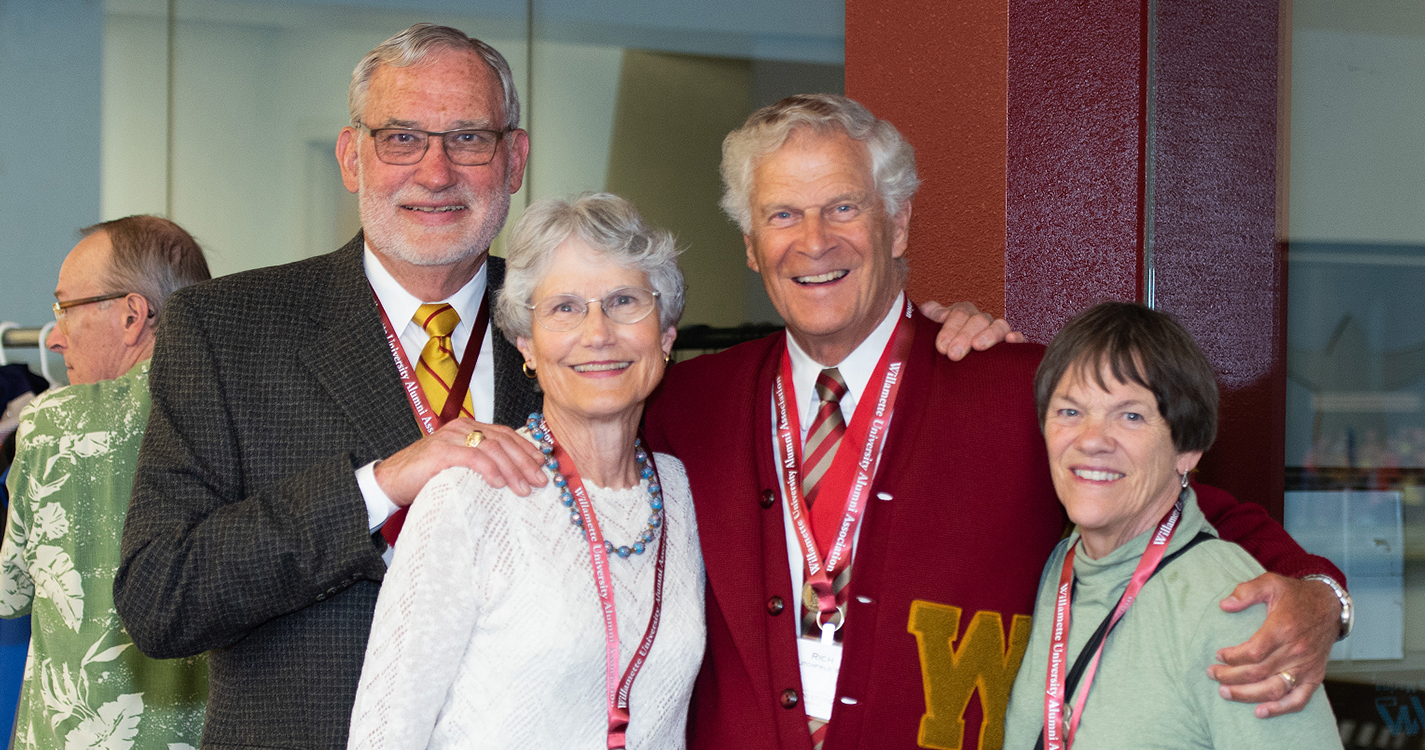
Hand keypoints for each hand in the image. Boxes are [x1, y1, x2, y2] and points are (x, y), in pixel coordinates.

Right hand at [373, 418, 547, 505]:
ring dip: (512, 469)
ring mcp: (451, 437)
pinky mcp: (441, 451)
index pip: (504, 433)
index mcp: (468, 428)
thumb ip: (480, 463)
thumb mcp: (459, 466)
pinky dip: (489, 469)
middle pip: (502, 440)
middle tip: (540, 479)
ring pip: (491, 448)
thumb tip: (511, 476)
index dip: (525, 447)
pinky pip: (472, 457)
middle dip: (525, 460)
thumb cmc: (426, 476)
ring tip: (524, 487)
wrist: (391, 481)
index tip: (542, 462)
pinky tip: (500, 484)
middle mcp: (461, 428)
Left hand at [919, 300, 1024, 360]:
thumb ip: (931, 319)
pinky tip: (1011, 341)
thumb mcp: (934, 332)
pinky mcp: (1011, 345)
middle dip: (964, 336)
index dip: (950, 328)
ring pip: (999, 325)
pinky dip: (1017, 338)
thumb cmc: (945, 347)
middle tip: (954, 354)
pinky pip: (1019, 338)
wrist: (957, 362)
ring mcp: (997, 331)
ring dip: (989, 334)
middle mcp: (981, 320)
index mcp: (962, 313)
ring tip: (978, 346)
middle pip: (977, 320)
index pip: (959, 313)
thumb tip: (927, 309)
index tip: (941, 346)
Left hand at [1208, 572, 1340, 716]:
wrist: (1329, 606)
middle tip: (1212, 674)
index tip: (1218, 655)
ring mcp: (1306, 666)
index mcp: (1283, 628)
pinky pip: (1299, 699)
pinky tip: (1260, 712)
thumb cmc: (1295, 595)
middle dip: (1230, 676)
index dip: (1232, 657)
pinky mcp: (1315, 676)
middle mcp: (1295, 650)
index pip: (1253, 652)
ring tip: (1225, 693)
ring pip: (1274, 689)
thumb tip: (1225, 605)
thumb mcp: (1270, 582)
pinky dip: (1280, 709)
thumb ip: (1246, 591)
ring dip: (1247, 695)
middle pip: (1258, 672)